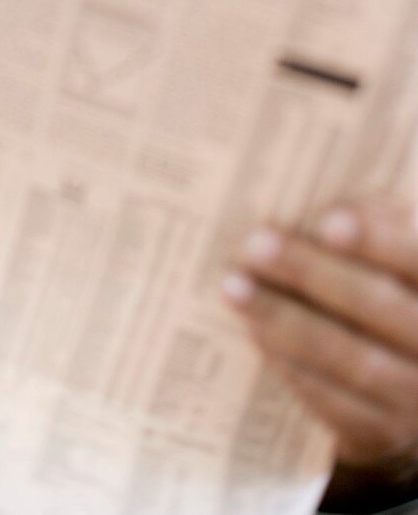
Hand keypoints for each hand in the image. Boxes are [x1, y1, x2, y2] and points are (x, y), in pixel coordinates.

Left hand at [223, 199, 417, 501]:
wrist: (407, 379)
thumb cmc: (392, 286)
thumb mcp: (393, 254)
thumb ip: (375, 224)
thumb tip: (314, 204)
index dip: (382, 241)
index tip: (328, 221)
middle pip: (382, 306)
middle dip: (314, 273)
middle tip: (255, 243)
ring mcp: (416, 395)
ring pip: (355, 360)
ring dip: (287, 320)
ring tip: (236, 286)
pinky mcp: (384, 431)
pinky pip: (335, 401)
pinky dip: (292, 363)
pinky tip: (255, 330)